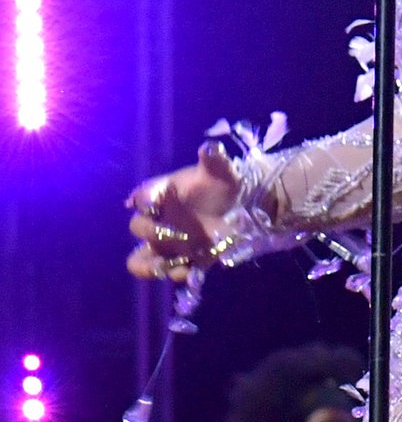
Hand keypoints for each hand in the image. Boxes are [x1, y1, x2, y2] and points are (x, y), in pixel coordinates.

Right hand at [124, 145, 242, 280]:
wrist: (244, 207)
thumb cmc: (223, 185)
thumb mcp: (222, 171)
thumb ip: (214, 160)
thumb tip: (210, 147)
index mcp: (161, 194)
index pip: (142, 196)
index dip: (144, 200)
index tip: (155, 203)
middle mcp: (158, 220)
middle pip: (137, 228)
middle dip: (149, 231)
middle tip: (170, 232)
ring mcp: (168, 243)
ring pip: (140, 259)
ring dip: (148, 265)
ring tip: (165, 267)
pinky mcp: (185, 260)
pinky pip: (168, 273)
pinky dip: (175, 275)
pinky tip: (191, 272)